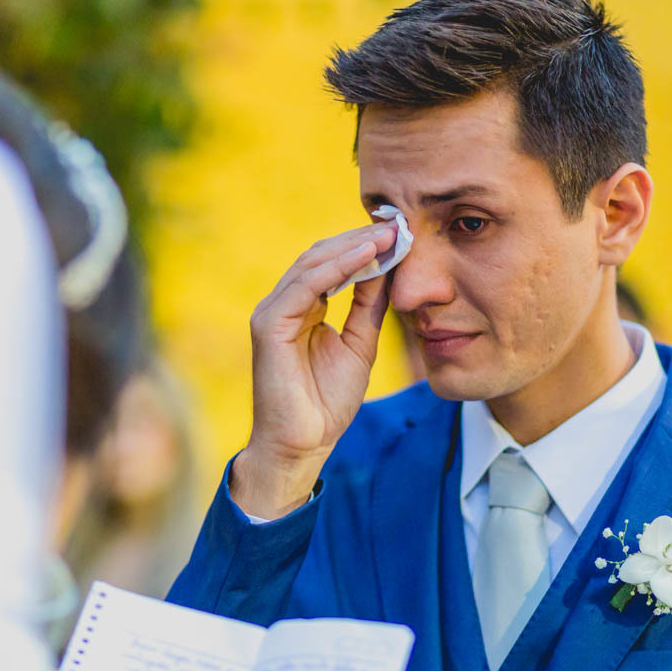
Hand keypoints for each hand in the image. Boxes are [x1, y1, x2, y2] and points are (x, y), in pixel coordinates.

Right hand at [233, 222, 396, 518]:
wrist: (303, 445)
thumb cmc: (326, 403)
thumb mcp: (358, 345)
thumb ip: (367, 308)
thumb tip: (386, 268)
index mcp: (301, 308)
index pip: (331, 264)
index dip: (364, 247)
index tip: (402, 234)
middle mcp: (283, 304)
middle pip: (321, 256)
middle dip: (360, 239)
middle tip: (400, 225)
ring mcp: (272, 312)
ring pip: (313, 264)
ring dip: (353, 247)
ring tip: (389, 235)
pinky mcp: (269, 325)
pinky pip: (305, 285)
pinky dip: (337, 268)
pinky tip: (366, 257)